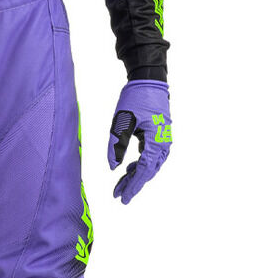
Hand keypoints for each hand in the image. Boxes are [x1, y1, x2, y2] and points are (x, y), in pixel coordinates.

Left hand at [107, 81, 171, 204]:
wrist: (149, 80)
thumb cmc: (136, 98)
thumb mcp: (122, 121)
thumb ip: (117, 145)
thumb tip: (113, 167)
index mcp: (157, 141)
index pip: (144, 170)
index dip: (133, 185)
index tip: (123, 197)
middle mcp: (164, 143)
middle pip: (148, 171)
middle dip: (133, 183)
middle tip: (118, 195)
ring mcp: (163, 140)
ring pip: (150, 165)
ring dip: (136, 175)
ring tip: (120, 185)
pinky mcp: (159, 136)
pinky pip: (150, 156)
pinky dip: (140, 164)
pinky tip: (129, 169)